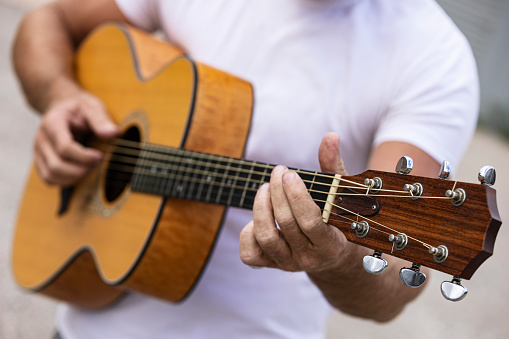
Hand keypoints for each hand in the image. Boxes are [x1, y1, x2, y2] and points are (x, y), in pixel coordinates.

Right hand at [34, 91, 117, 185]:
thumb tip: (112, 133)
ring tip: (90, 168)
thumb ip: (101, 120)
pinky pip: (49, 179)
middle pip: (56, 165)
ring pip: (51, 175)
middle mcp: (42, 138)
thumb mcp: (93, 106)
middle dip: (80, 170)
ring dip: (73, 178)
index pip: (64, 147)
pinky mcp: (41, 160)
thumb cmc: (79, 107)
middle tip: (97, 163)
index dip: (84, 157)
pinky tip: (80, 173)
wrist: (63, 106)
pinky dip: (65, 181)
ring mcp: (39, 151)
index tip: (100, 157)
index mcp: (53, 123)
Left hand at [240, 132, 350, 271]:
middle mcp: (308, 258)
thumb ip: (334, 166)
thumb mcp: (339, 195)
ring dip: (261, 208)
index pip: (310, 222)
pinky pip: (250, 253)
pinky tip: (259, 216)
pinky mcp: (269, 265)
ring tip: (265, 187)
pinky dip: (248, 232)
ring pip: (265, 237)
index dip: (297, 196)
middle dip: (278, 192)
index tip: (290, 174)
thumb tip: (330, 136)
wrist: (331, 257)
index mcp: (330, 244)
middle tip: (279, 172)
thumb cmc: (336, 220)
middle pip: (285, 224)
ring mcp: (287, 264)